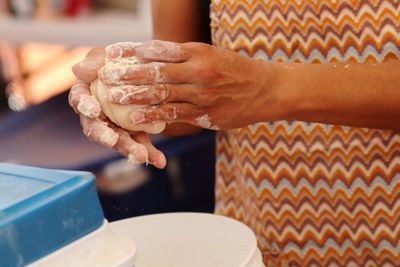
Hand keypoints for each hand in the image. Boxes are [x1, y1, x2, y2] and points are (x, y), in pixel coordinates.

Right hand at [69, 47, 165, 167]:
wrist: (140, 70)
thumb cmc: (115, 62)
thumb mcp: (105, 56)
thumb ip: (93, 62)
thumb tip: (77, 70)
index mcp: (86, 96)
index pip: (80, 102)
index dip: (84, 105)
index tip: (92, 109)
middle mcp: (98, 116)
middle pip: (97, 129)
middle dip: (105, 136)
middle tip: (112, 140)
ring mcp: (116, 127)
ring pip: (120, 141)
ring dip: (129, 149)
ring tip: (141, 156)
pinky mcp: (135, 133)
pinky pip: (141, 144)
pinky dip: (150, 154)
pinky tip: (160, 161)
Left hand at [100, 40, 283, 129]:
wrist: (266, 89)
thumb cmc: (235, 70)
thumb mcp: (211, 54)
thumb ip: (183, 57)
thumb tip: (150, 57)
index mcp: (198, 53)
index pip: (159, 49)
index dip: (133, 52)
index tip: (112, 53)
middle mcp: (199, 72)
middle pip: (156, 72)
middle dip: (127, 74)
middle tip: (104, 76)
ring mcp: (203, 95)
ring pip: (163, 95)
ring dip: (135, 96)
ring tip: (113, 97)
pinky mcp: (206, 115)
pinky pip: (176, 115)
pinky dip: (154, 116)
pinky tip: (135, 118)